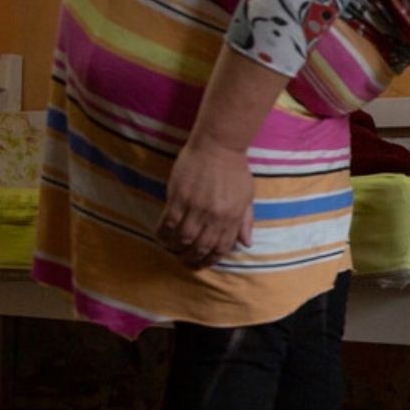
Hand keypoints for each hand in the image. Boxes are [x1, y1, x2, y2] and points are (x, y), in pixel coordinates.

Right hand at [157, 139, 254, 269]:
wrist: (219, 145)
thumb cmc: (235, 170)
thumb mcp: (247, 196)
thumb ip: (245, 222)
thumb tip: (246, 244)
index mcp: (233, 217)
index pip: (221, 248)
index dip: (210, 260)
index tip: (201, 263)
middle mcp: (215, 215)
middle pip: (201, 247)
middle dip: (191, 258)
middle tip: (184, 260)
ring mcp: (196, 207)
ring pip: (183, 238)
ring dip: (176, 248)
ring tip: (172, 249)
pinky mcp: (179, 197)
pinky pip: (169, 222)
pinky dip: (164, 233)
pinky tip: (161, 236)